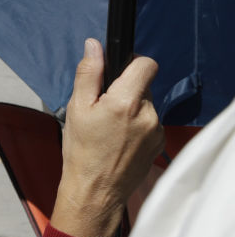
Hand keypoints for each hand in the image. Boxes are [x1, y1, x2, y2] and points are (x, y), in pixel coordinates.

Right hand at [50, 39, 164, 236]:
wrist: (96, 190)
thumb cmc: (81, 150)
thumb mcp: (76, 107)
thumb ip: (88, 73)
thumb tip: (94, 45)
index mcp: (126, 102)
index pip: (145, 64)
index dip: (132, 61)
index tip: (117, 71)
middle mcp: (148, 114)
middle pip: (143, 85)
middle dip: (124, 89)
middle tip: (102, 107)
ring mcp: (157, 130)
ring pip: (146, 104)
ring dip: (131, 107)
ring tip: (109, 127)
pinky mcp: (159, 143)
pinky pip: (150, 121)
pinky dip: (136, 123)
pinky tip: (119, 138)